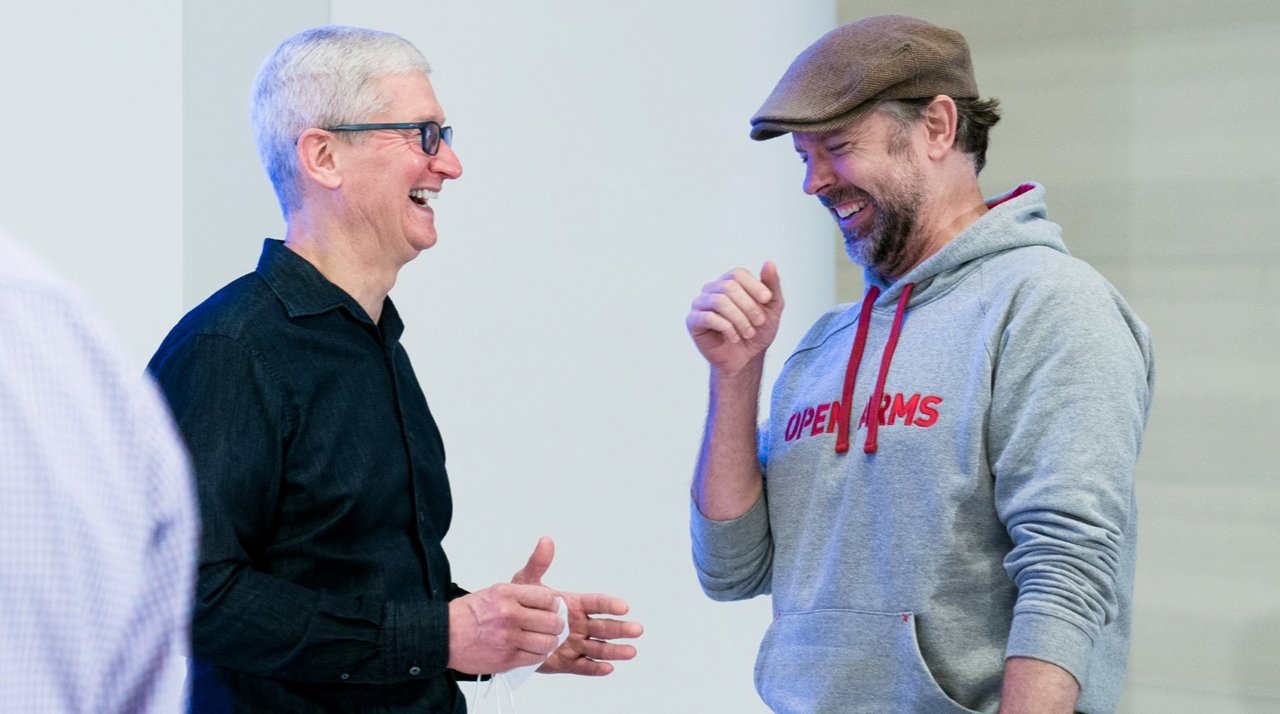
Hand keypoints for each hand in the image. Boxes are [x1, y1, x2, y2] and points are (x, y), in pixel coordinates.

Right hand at [446, 582, 564, 675]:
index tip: (551, 608)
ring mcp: (508, 638)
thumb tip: (550, 599)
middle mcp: (509, 614)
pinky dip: (538, 655)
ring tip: (543, 639)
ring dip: (549, 642)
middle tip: (552, 625)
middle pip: (552, 621)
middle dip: (556, 624)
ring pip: (547, 642)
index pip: (547, 598)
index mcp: (506, 594)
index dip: (553, 604)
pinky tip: (532, 650)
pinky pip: (536, 658)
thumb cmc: (468, 614)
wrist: (443, 636)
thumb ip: (522, 593)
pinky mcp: (506, 658)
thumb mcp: (495, 591)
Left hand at [511, 537, 643, 675]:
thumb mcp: (526, 582)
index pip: (596, 603)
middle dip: (621, 629)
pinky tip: (608, 668)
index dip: (610, 605)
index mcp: (574, 604)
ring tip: (631, 652)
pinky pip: (583, 666)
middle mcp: (579, 624)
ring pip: (598, 648)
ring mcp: (574, 644)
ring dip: (615, 650)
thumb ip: (538, 564)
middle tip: (637, 629)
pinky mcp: (567, 662)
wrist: (507, 630)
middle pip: (604, 627)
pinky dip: (595, 669)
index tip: (624, 607)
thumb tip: (546, 541)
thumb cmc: (519, 603)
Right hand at [686, 262, 783, 374]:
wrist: (746, 360)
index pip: (737, 274)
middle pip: (729, 287)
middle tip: (759, 322)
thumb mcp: (772, 308)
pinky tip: (734, 337)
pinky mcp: (693, 321)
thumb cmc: (757, 332)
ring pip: (719, 301)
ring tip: (748, 332)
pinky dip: (727, 328)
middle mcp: (712, 290)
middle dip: (749, 306)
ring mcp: (700, 304)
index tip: (767, 300)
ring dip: (739, 319)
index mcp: (729, 282)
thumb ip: (772, 286)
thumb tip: (769, 262)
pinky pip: (709, 317)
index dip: (754, 286)